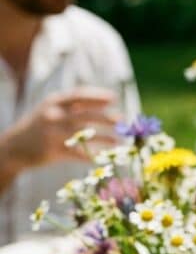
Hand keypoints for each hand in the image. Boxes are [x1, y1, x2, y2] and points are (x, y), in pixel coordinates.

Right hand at [4, 87, 118, 171]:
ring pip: (84, 135)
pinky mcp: (53, 152)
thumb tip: (98, 102)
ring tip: (118, 141)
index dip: (98, 96)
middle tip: (122, 119)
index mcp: (54, 102)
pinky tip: (104, 158)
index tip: (114, 98)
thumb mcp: (49, 110)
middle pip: (85, 115)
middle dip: (105, 117)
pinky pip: (78, 154)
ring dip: (103, 138)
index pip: (79, 95)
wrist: (15, 147)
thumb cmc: (38, 128)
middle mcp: (53, 115)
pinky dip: (92, 156)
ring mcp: (53, 134)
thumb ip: (69, 106)